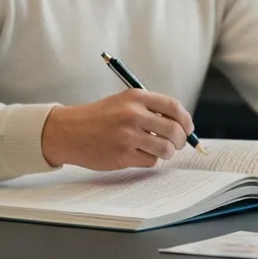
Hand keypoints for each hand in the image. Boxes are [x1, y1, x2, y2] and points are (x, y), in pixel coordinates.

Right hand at [40, 89, 193, 169]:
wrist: (69, 131)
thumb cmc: (99, 118)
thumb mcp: (124, 102)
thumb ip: (150, 109)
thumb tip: (181, 125)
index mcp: (136, 97)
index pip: (174, 107)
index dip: (186, 120)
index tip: (188, 128)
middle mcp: (133, 114)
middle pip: (174, 129)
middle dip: (181, 140)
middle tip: (177, 144)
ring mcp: (128, 135)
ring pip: (166, 148)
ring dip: (166, 152)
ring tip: (158, 150)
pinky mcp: (123, 155)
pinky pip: (151, 161)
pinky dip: (150, 159)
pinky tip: (139, 154)